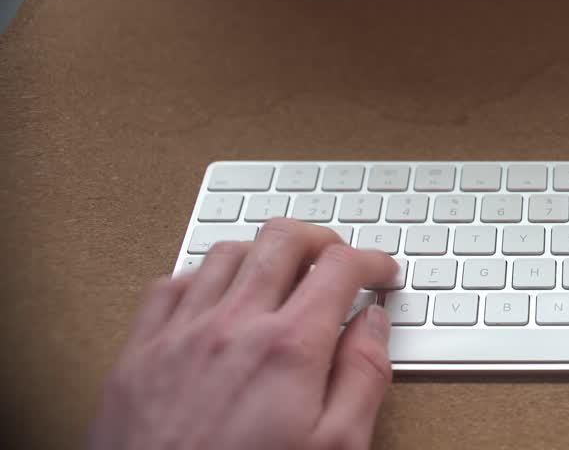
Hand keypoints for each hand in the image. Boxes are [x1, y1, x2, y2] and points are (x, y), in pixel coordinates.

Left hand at [88, 218, 398, 449]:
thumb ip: (363, 378)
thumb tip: (373, 325)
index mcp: (288, 348)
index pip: (340, 266)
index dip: (372, 260)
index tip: (381, 273)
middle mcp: (232, 327)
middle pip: (283, 240)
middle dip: (320, 240)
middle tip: (337, 260)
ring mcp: (178, 335)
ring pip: (227, 253)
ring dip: (263, 253)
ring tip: (281, 273)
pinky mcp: (137, 355)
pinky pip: (169, 284)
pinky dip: (202, 277)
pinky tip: (215, 297)